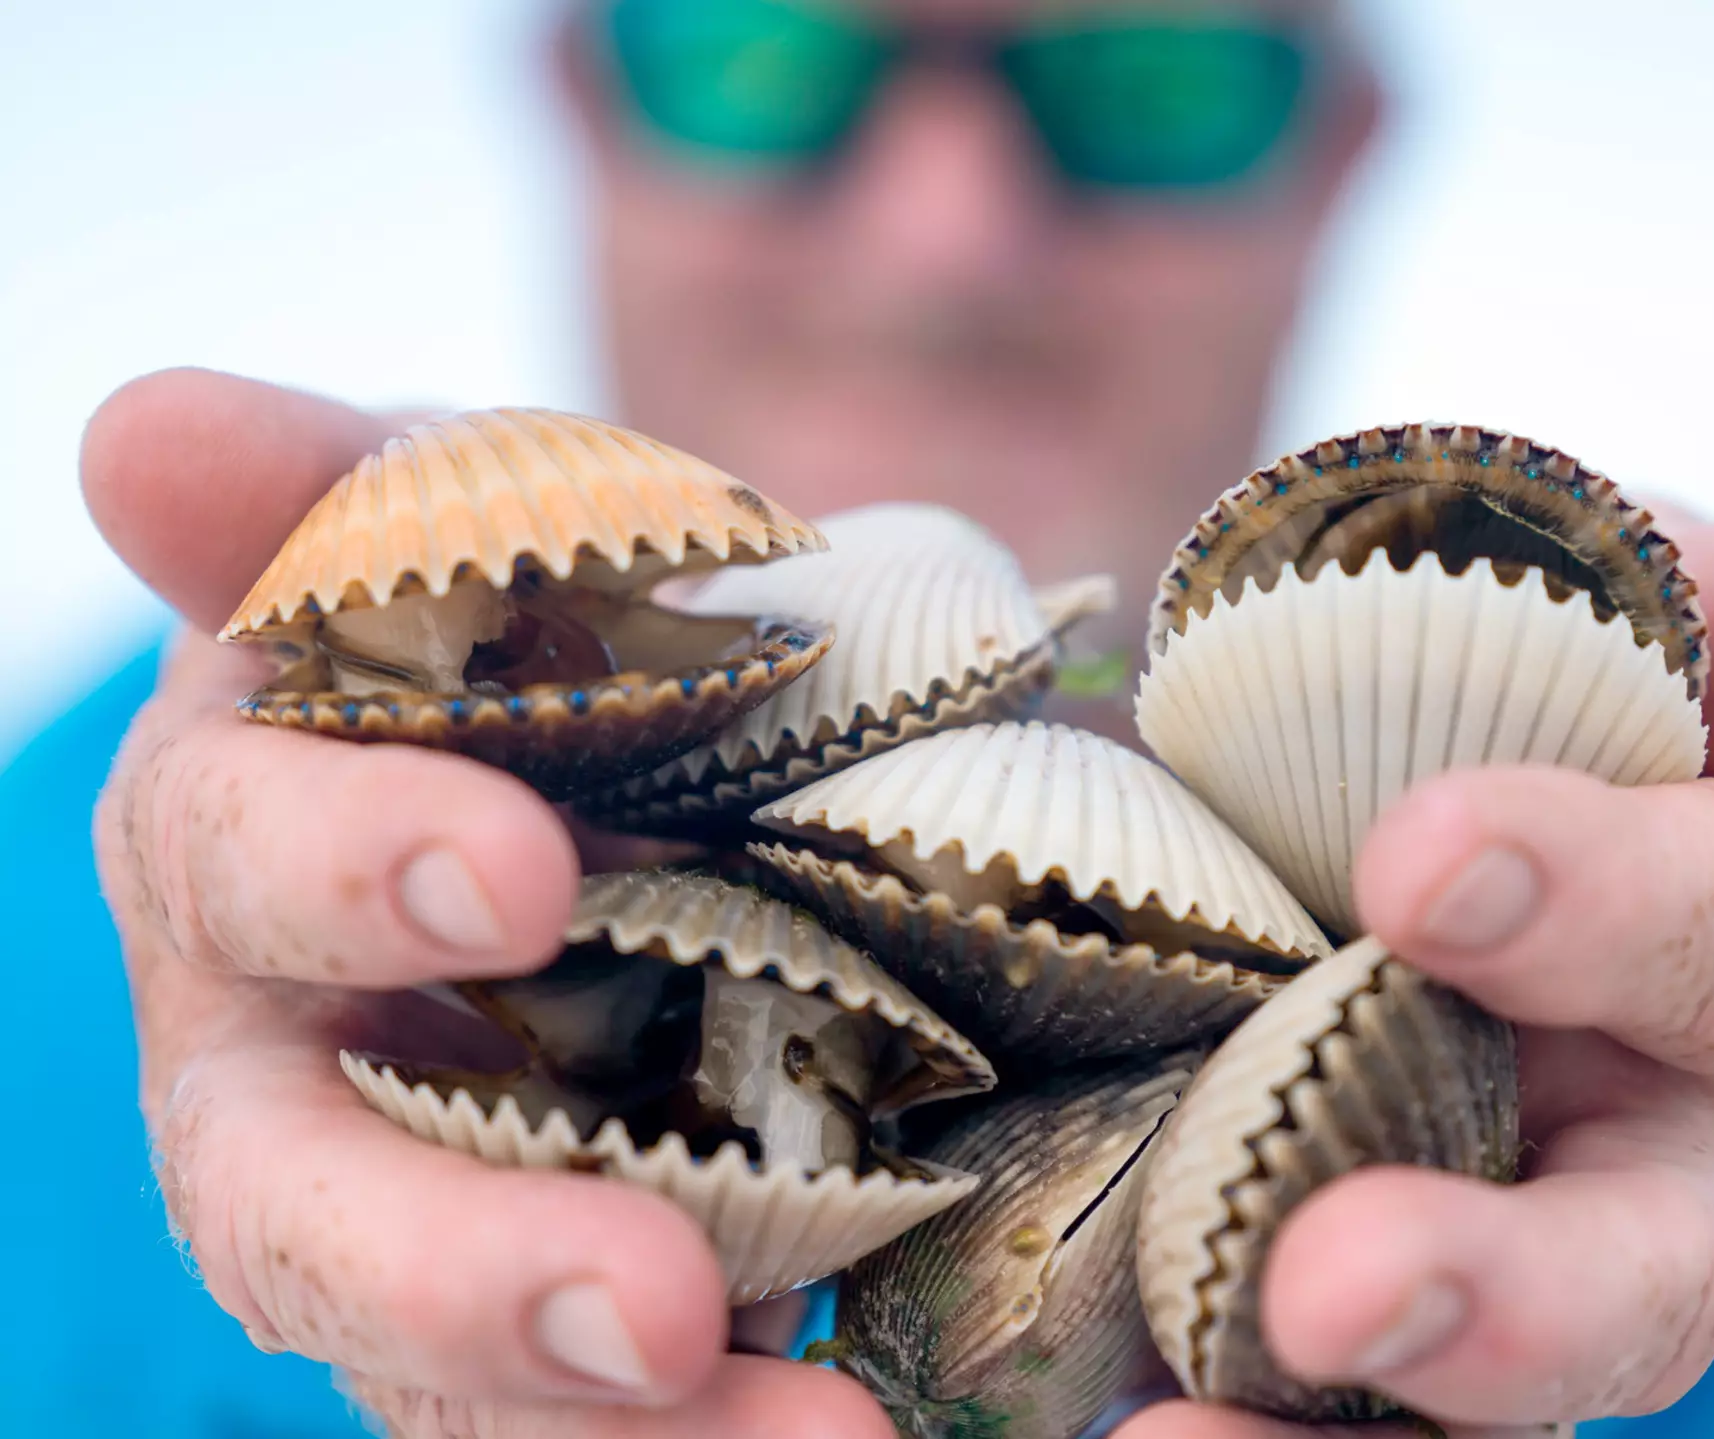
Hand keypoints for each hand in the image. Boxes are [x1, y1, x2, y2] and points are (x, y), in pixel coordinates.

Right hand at [84, 369, 894, 1438]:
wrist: (671, 750)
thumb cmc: (535, 627)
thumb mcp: (464, 536)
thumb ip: (327, 500)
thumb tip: (143, 426)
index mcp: (245, 846)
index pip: (239, 864)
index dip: (349, 871)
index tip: (521, 874)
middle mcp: (286, 1066)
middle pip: (303, 1211)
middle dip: (463, 1269)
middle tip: (659, 1311)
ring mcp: (415, 1208)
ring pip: (446, 1370)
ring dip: (610, 1431)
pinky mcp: (548, 1300)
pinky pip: (597, 1418)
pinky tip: (851, 1437)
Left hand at [1118, 508, 1713, 1437]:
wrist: (1396, 784)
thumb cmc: (1532, 685)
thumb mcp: (1622, 622)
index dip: (1592, 904)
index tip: (1417, 865)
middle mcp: (1651, 1140)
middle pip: (1644, 1266)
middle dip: (1511, 1289)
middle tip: (1344, 1285)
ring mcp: (1509, 1244)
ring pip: (1495, 1384)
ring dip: (1355, 1425)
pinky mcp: (1372, 1307)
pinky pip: (1327, 1415)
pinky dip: (1247, 1438)